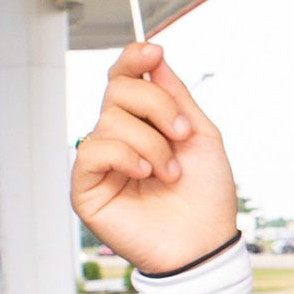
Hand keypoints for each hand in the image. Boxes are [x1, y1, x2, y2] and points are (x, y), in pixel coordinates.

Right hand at [69, 43, 240, 275]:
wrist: (204, 242)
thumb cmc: (206, 196)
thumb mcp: (200, 134)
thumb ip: (175, 95)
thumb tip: (155, 58)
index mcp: (143, 123)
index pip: (124, 78)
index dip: (134, 59)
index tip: (155, 51)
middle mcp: (119, 138)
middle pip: (117, 90)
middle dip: (156, 105)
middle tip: (181, 133)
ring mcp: (102, 162)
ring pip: (110, 120)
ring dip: (151, 143)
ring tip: (169, 172)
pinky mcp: (87, 188)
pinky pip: (93, 150)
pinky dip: (125, 156)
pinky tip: (144, 175)